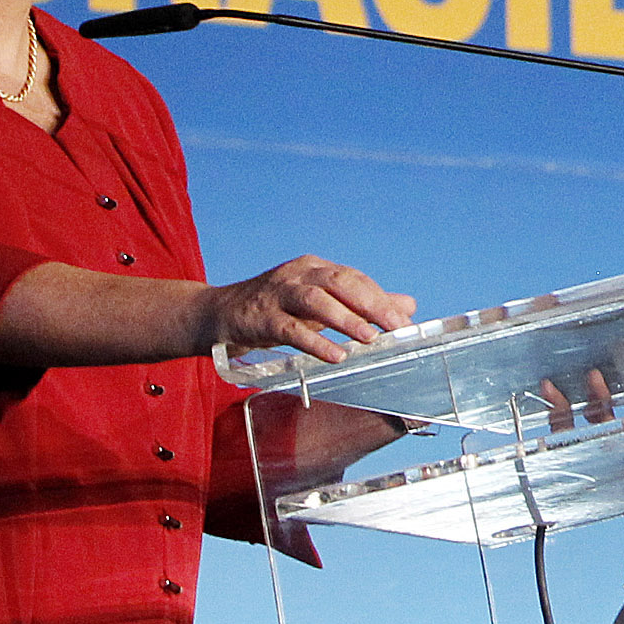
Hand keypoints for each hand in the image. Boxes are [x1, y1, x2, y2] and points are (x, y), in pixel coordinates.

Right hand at [209, 255, 414, 361]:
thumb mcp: (318, 304)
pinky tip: (335, 355)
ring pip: (316, 300)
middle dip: (371, 304)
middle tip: (396, 327)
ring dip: (345, 319)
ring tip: (370, 338)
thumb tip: (407, 306)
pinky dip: (314, 342)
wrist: (216, 314)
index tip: (404, 320)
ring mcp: (277, 294)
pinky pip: (290, 329)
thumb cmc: (274, 309)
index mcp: (314, 268)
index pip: (355, 278)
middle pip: (340, 283)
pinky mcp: (260, 318)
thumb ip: (361, 304)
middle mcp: (298, 275)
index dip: (380, 298)